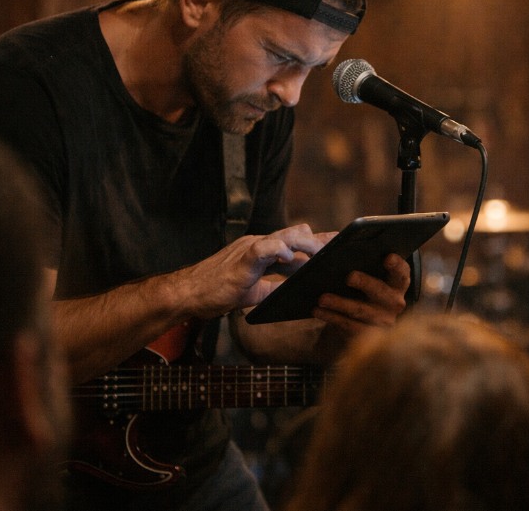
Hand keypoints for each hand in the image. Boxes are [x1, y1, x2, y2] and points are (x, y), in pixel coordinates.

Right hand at [180, 224, 334, 318]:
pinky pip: (262, 249)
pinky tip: (290, 257)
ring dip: (305, 243)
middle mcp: (259, 244)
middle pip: (295, 234)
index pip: (295, 242)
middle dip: (319, 240)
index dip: (318, 242)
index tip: (339, 243)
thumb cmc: (217, 292)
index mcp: (262, 251)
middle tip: (339, 247)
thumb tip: (296, 292)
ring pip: (284, 236)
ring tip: (321, 251)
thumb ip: (274, 287)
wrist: (188, 294)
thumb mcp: (254, 292)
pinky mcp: (241, 260)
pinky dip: (278, 250)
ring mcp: (250, 249)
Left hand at [312, 252, 409, 335]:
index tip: (387, 256)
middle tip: (349, 276)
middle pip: (381, 291)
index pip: (402, 273)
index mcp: (397, 284)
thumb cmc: (362, 287)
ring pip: (361, 310)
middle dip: (365, 283)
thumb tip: (334, 249)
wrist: (360, 320)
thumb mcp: (366, 274)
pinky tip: (318, 310)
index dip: (397, 265)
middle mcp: (395, 303)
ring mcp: (383, 321)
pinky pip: (349, 326)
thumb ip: (360, 261)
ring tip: (322, 297)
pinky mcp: (367, 335)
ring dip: (340, 303)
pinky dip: (331, 317)